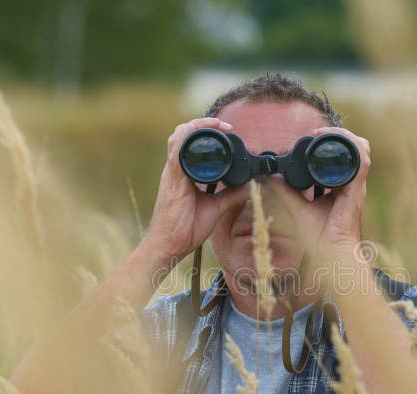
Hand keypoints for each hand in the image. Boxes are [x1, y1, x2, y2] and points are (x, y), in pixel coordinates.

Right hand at [141, 118, 248, 263]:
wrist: (168, 246)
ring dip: (195, 127)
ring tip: (215, 124)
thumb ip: (229, 195)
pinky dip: (186, 142)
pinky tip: (196, 135)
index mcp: (182, 174)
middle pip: (182, 135)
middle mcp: (175, 171)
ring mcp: (172, 175)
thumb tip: (248, 186)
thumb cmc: (184, 229)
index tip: (226, 129)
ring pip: (177, 140)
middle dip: (201, 124)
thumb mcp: (214, 208)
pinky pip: (176, 156)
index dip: (204, 131)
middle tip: (223, 125)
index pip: (189, 143)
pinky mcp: (173, 183)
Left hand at [268, 126, 370, 263]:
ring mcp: (356, 186)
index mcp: (341, 186)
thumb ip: (286, 192)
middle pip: (355, 147)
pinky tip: (333, 143)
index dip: (331, 140)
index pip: (342, 156)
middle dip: (337, 133)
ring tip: (322, 133)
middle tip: (316, 132)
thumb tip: (271, 177)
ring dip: (344, 136)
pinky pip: (361, 163)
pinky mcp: (356, 191)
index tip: (311, 136)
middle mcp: (351, 183)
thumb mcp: (297, 209)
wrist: (331, 254)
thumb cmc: (319, 238)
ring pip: (361, 149)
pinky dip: (351, 148)